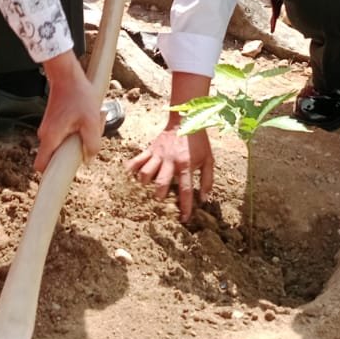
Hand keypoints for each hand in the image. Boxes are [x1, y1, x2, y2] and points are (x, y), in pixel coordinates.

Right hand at [36, 52, 103, 170]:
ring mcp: (48, 129)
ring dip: (76, 140)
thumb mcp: (92, 121)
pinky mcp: (53, 123)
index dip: (51, 176)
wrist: (67, 75)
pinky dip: (75, 131)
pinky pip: (63, 135)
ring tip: (89, 124)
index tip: (63, 178)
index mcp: (51, 138)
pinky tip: (87, 118)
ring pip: (61, 145)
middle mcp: (45, 135)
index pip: (42, 167)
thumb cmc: (78, 96)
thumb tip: (88, 159)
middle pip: (56, 157)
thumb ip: (92, 144)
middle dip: (72, 154)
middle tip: (86, 140)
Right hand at [126, 70, 214, 219]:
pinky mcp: (150, 149)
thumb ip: (207, 180)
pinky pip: (137, 161)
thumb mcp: (209, 160)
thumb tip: (203, 199)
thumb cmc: (199, 142)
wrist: (186, 119)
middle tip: (160, 205)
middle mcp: (170, 161)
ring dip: (145, 186)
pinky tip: (130, 178)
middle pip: (160, 184)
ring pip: (145, 173)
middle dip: (159, 197)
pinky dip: (132, 170)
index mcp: (185, 165)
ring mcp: (158, 155)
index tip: (183, 218)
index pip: (185, 190)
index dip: (184, 207)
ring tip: (145, 193)